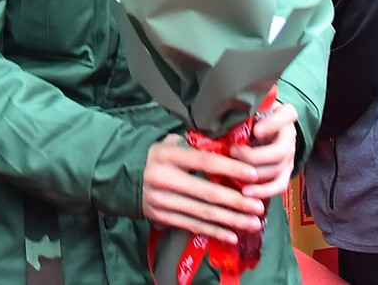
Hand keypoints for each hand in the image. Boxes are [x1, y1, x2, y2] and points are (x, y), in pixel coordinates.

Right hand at [141, 135, 264, 244]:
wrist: (119, 176)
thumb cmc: (153, 157)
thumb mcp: (168, 144)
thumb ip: (193, 146)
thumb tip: (225, 146)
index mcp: (168, 156)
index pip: (204, 162)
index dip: (230, 169)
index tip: (252, 174)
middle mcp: (164, 179)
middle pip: (206, 193)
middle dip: (236, 201)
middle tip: (258, 206)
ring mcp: (162, 201)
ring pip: (202, 213)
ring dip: (230, 220)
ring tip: (252, 222)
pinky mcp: (161, 217)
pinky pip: (192, 225)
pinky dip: (213, 231)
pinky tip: (231, 234)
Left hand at [233, 100, 298, 199]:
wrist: (265, 126)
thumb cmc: (255, 115)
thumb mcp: (252, 107)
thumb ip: (245, 111)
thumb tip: (223, 119)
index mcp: (285, 115)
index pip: (288, 115)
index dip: (273, 124)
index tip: (256, 130)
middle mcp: (290, 136)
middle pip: (280, 150)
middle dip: (255, 156)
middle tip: (234, 152)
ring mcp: (290, 156)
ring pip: (277, 170)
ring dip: (255, 175)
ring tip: (235, 174)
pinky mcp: (285, 172)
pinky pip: (279, 185)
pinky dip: (263, 191)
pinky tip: (247, 193)